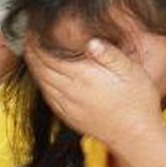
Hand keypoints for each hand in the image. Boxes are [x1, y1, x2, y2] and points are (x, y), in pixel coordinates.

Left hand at [23, 37, 163, 153]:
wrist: (136, 136)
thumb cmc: (137, 101)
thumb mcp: (131, 71)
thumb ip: (110, 54)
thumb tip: (92, 41)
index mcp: (84, 76)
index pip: (50, 56)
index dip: (38, 42)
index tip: (33, 30)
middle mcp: (71, 91)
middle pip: (41, 68)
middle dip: (32, 51)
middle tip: (28, 37)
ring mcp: (68, 106)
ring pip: (42, 83)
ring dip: (34, 66)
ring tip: (31, 52)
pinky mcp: (70, 116)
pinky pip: (48, 97)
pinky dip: (41, 84)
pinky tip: (44, 78)